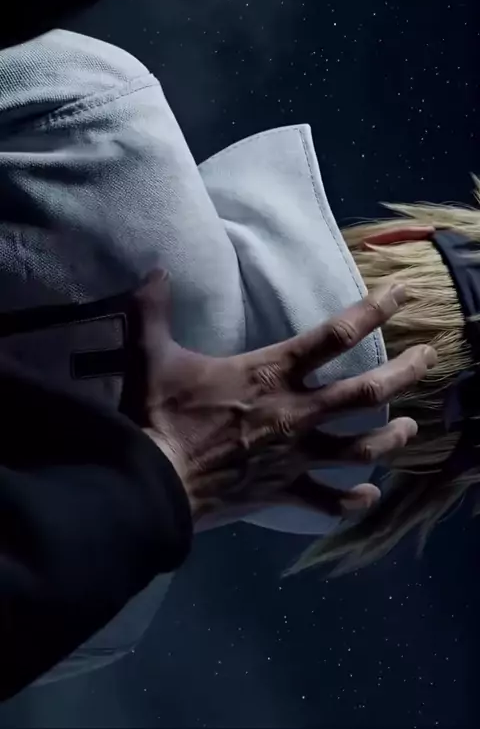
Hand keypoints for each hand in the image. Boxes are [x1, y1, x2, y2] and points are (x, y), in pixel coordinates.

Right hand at [121, 271, 436, 527]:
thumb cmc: (159, 415)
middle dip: (404, 373)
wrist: (153, 482)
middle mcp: (296, 413)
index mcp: (271, 374)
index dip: (372, 310)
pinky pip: (326, 501)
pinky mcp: (282, 492)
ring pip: (359, 448)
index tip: (400, 294)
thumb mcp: (152, 354)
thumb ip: (154, 310)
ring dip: (391, 438)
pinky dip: (350, 501)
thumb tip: (155, 270)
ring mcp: (294, 456)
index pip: (334, 335)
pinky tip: (368, 496)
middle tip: (431, 358)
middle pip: (365, 392)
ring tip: (412, 427)